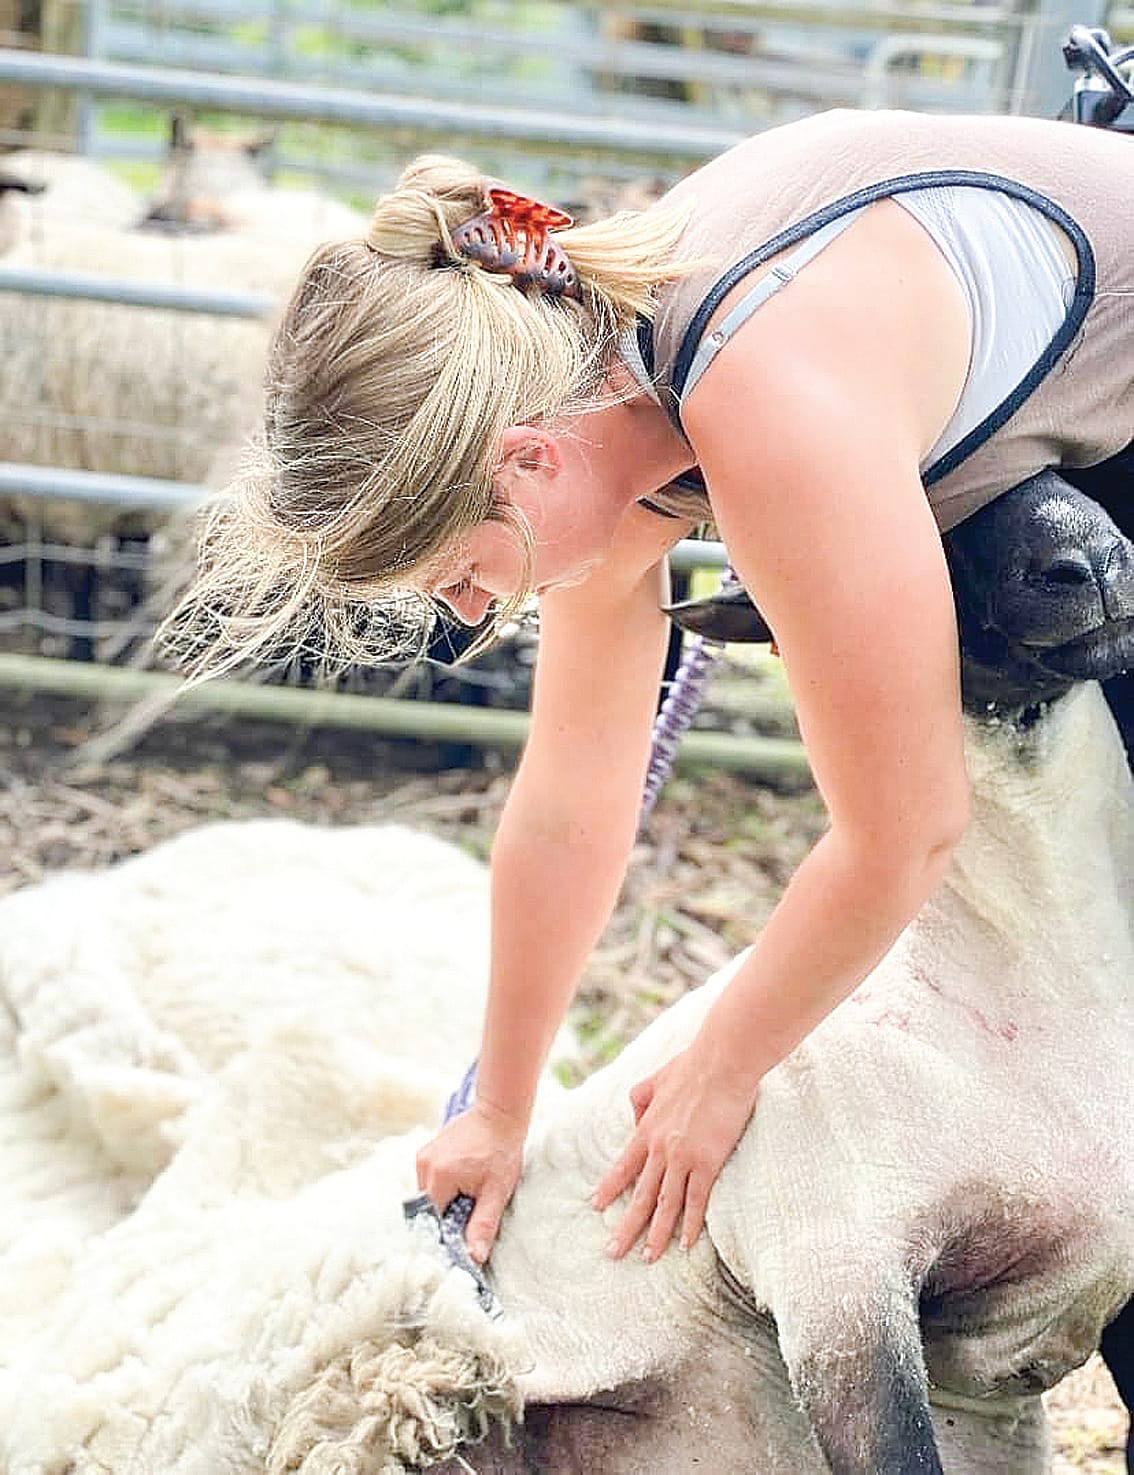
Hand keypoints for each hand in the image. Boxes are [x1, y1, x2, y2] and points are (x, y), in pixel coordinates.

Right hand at [415, 1098, 527, 1263]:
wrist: (500, 1114)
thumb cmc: (502, 1150)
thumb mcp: (497, 1191)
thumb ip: (483, 1225)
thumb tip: (473, 1258)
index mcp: (439, 1176)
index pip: (431, 1219)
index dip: (443, 1234)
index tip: (459, 1240)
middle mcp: (425, 1164)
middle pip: (428, 1208)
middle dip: (446, 1217)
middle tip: (469, 1214)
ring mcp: (424, 1155)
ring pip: (428, 1194)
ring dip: (445, 1201)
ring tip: (470, 1193)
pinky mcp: (428, 1150)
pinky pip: (430, 1179)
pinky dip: (444, 1187)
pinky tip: (464, 1181)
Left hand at [592, 1043, 759, 1262]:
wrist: (720, 1062)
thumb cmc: (692, 1065)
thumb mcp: (654, 1078)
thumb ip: (641, 1099)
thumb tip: (636, 1118)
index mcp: (647, 1129)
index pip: (624, 1166)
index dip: (610, 1188)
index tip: (596, 1206)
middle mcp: (659, 1148)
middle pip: (640, 1194)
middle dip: (625, 1226)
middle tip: (612, 1252)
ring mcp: (683, 1157)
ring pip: (665, 1204)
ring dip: (655, 1233)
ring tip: (647, 1257)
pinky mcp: (708, 1162)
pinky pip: (696, 1200)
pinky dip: (690, 1224)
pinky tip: (685, 1244)